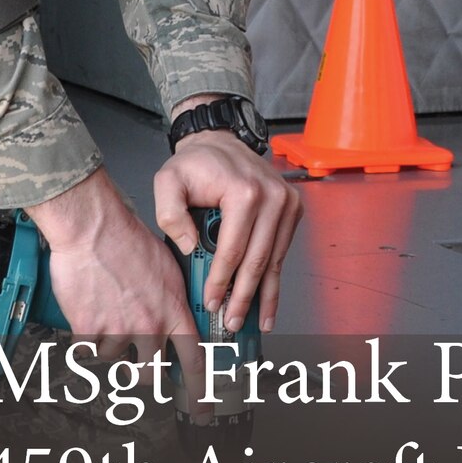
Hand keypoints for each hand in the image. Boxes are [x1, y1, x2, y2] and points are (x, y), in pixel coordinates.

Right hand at [25, 168, 204, 397]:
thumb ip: (171, 298)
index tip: (203, 411)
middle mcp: (150, 326)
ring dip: (108, 342)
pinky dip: (84, 335)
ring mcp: (119, 331)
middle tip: (134, 364)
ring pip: (113, 359)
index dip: (200, 392)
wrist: (94, 228)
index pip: (194, 361)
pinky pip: (85, 349)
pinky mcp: (90, 330)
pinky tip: (88, 309)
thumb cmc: (128, 240)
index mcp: (173, 310)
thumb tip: (172, 315)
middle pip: (149, 374)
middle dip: (141, 373)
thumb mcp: (167, 268)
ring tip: (106, 309)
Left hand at [154, 119, 303, 332]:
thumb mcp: (168, 181)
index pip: (233, 250)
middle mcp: (272, 197)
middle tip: (232, 322)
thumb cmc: (196, 162)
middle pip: (258, 260)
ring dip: (265, 294)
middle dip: (244, 297)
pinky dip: (274, 276)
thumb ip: (170, 215)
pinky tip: (269, 298)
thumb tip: (191, 248)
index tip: (212, 303)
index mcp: (244, 192)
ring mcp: (287, 203)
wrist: (221, 140)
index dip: (222, 282)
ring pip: (275, 260)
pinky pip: (282, 250)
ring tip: (256, 321)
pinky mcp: (292, 208)